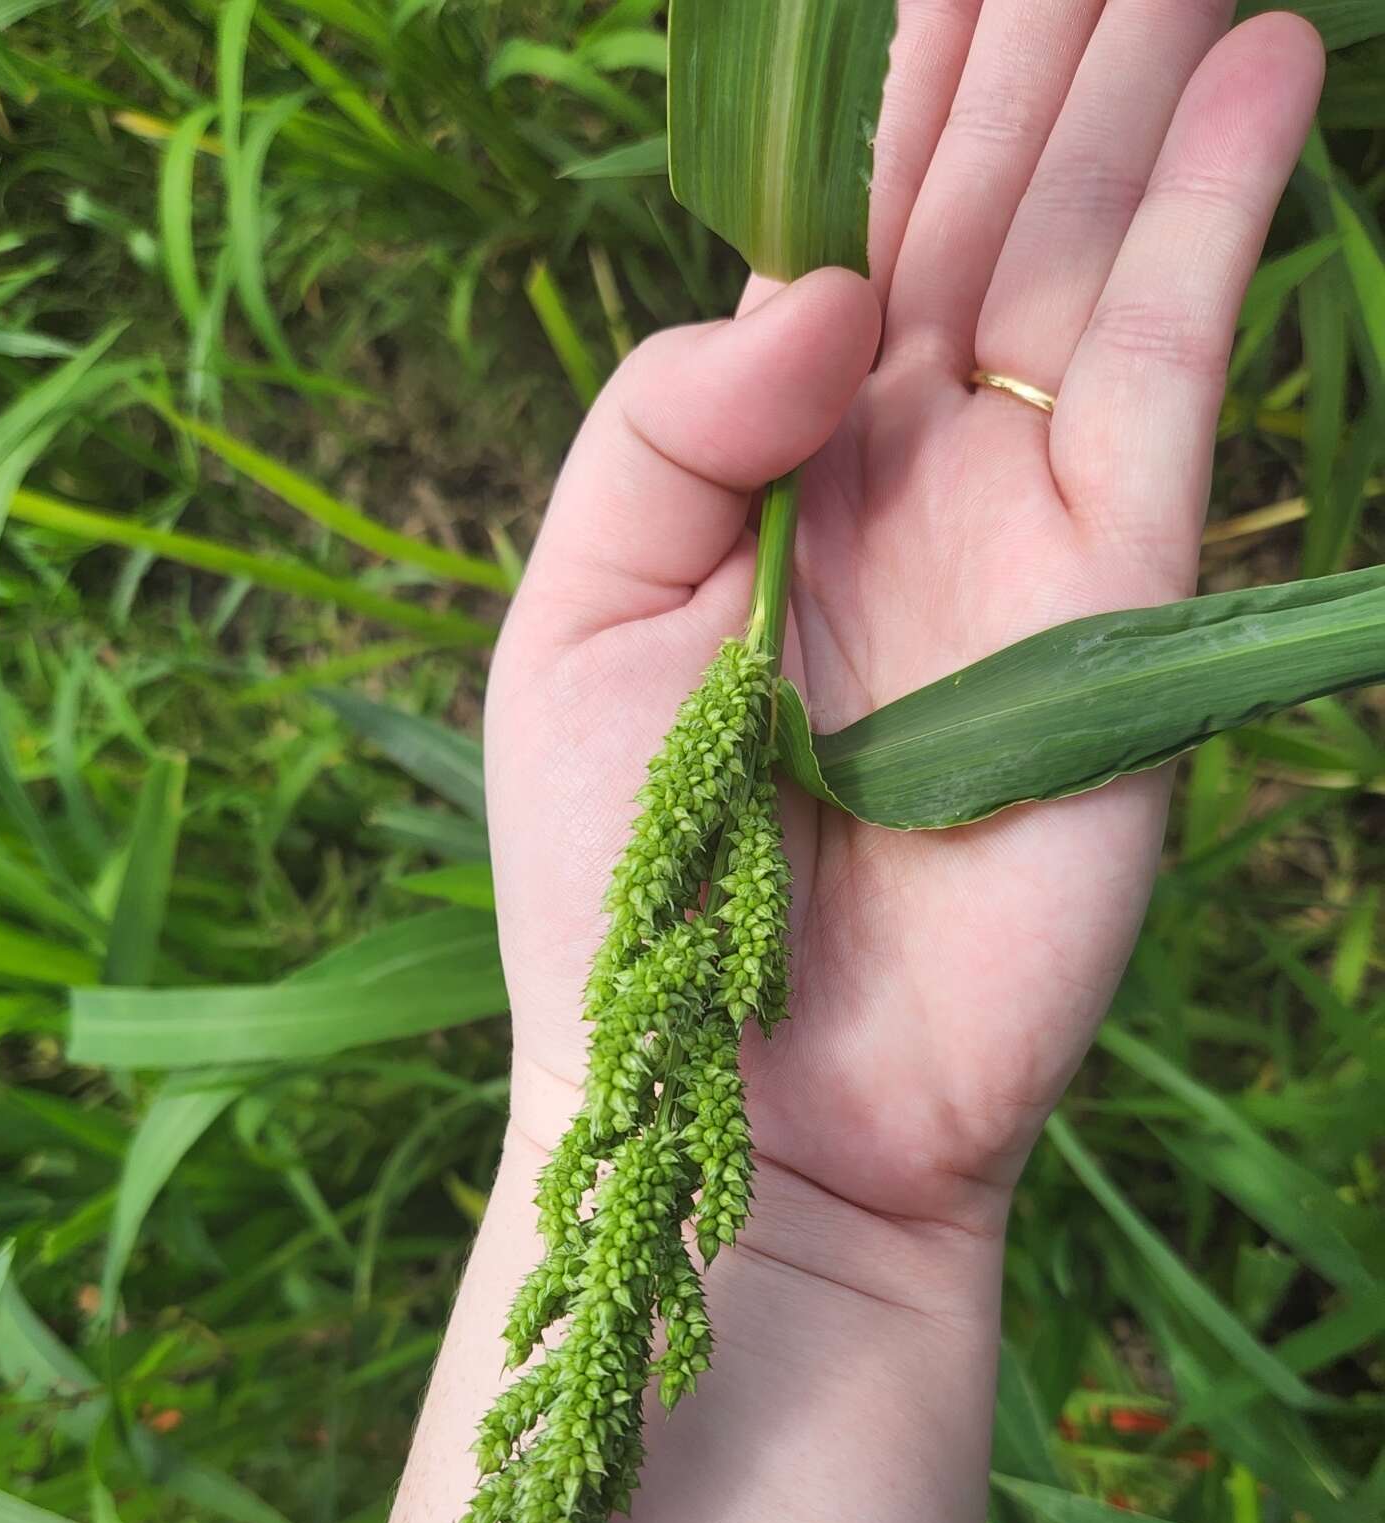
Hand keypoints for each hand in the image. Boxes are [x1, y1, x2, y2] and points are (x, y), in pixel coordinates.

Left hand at [488, 3, 1321, 1252]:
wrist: (755, 1097)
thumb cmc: (626, 891)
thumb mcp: (575, 629)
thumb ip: (659, 425)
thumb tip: (814, 282)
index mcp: (763, 462)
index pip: (835, 217)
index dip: (883, 65)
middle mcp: (903, 466)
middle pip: (976, 196)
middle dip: (1030, 29)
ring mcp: (1024, 522)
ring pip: (1088, 242)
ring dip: (1136, 72)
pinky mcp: (1123, 594)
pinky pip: (1178, 364)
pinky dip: (1221, 213)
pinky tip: (1266, 64)